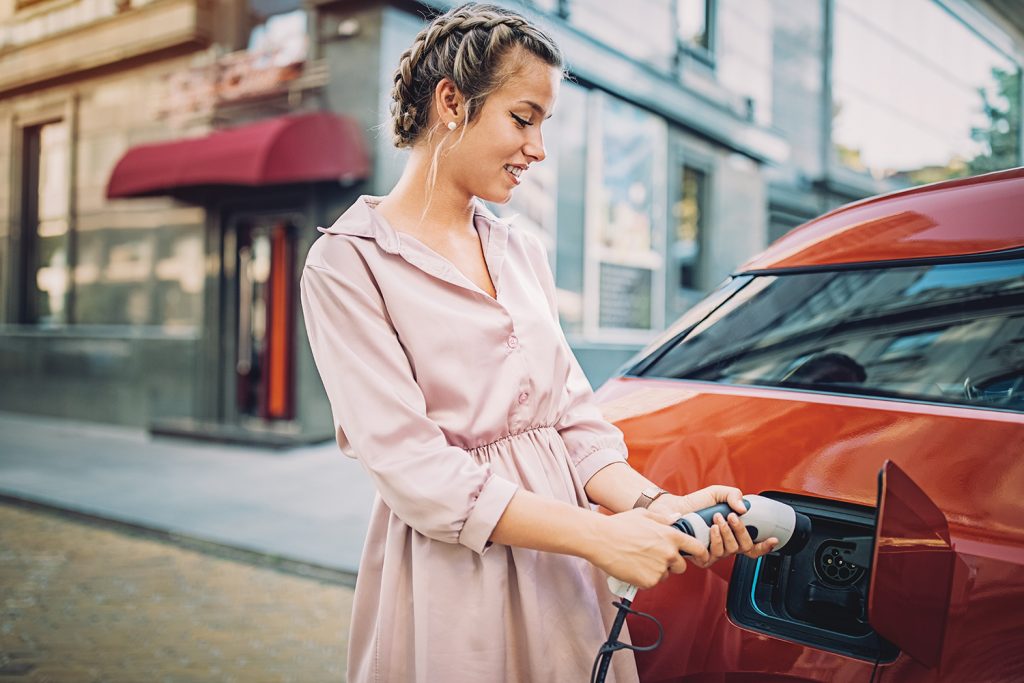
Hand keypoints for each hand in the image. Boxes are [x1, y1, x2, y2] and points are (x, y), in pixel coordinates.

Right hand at [587, 508, 709, 588]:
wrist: (601, 540)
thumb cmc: (620, 525)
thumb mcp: (643, 515)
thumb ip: (663, 518)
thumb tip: (677, 517)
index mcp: (671, 535)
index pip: (697, 548)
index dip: (701, 553)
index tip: (700, 557)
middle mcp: (669, 553)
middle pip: (681, 566)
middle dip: (672, 564)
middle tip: (653, 557)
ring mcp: (659, 569)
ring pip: (665, 575)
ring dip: (656, 571)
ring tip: (638, 559)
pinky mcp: (648, 581)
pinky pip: (652, 582)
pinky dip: (644, 578)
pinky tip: (632, 567)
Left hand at [649, 486, 777, 567]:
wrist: (675, 509)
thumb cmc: (696, 503)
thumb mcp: (718, 493)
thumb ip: (734, 495)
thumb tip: (743, 509)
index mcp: (734, 533)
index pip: (754, 546)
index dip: (766, 545)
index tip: (774, 539)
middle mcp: (726, 545)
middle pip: (745, 547)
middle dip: (741, 530)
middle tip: (731, 516)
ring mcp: (715, 553)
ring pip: (731, 550)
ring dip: (727, 532)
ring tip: (717, 518)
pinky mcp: (702, 558)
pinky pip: (716, 554)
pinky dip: (717, 539)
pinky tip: (711, 528)